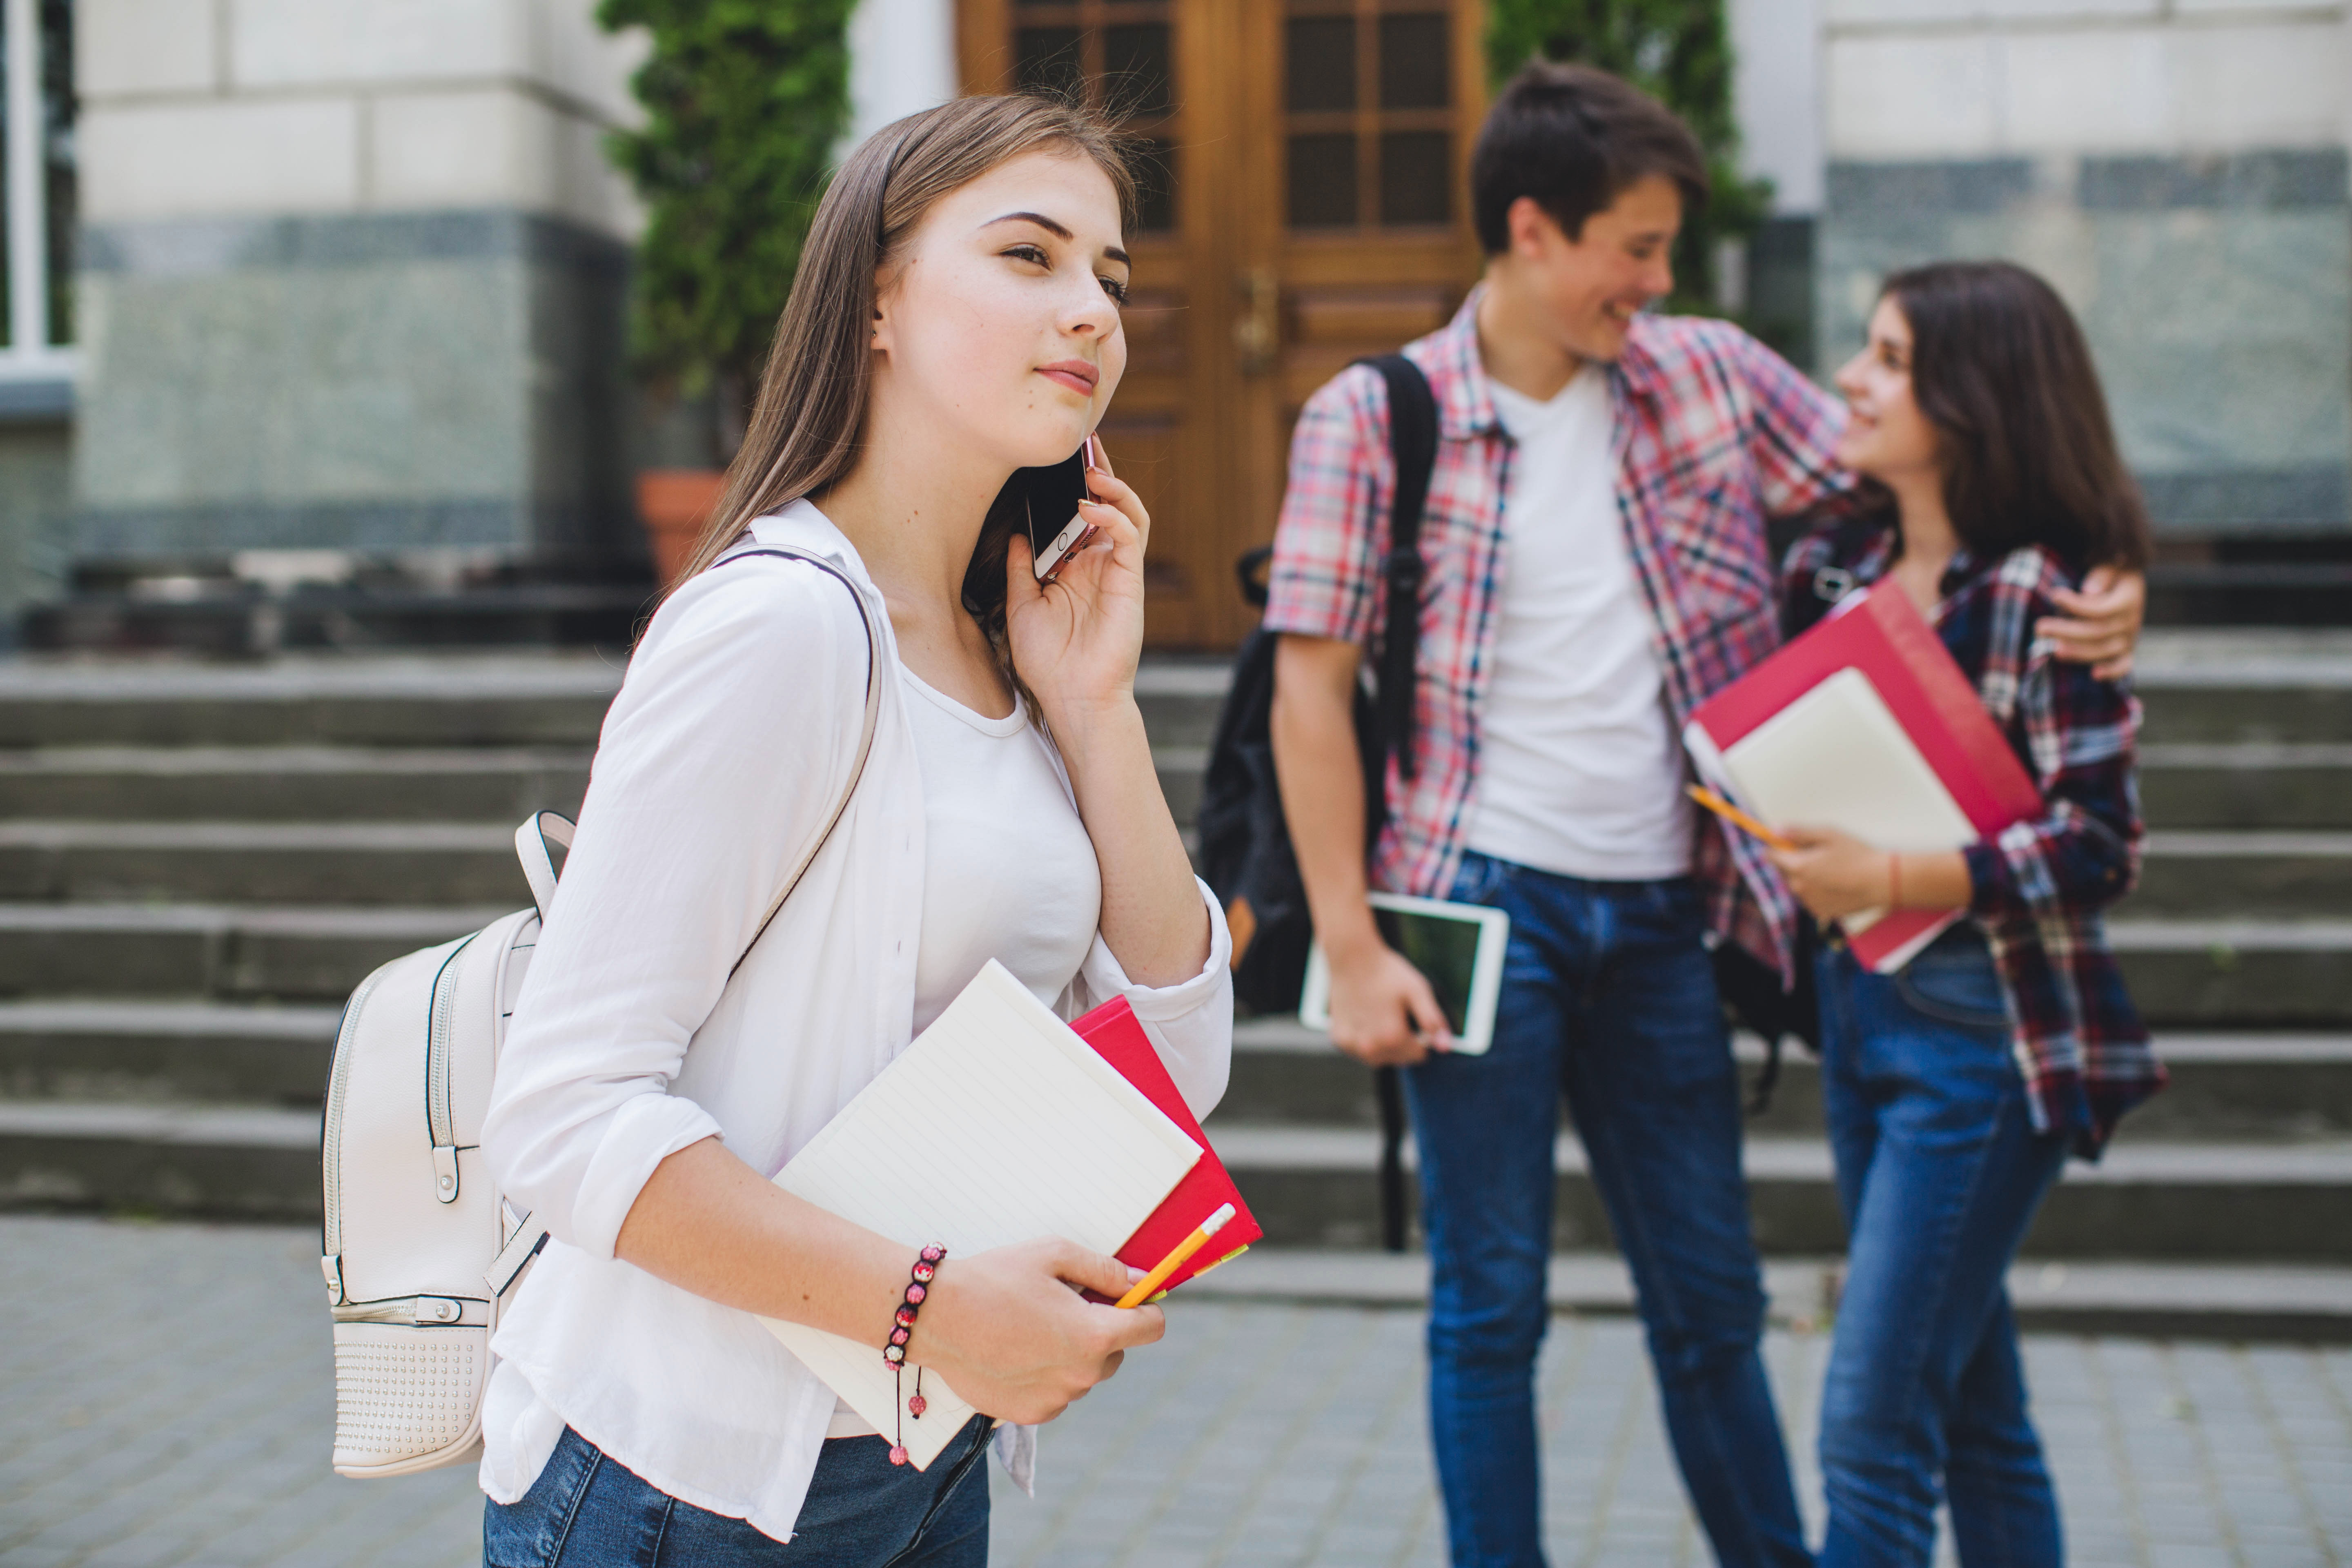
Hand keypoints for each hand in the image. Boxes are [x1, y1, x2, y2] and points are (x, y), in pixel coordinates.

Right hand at [911, 1236, 1164, 1425]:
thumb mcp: (1054, 1254)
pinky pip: (1057, 1392)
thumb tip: (1138, 1283)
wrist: (936, 1316)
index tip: (1128, 1299)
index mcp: (1094, 1335)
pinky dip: (1046, 1375)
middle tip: (1064, 1306)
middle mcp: (1081, 1376)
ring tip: (1031, 1327)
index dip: (1144, 1308)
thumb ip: (1105, 1270)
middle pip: (1116, 1352)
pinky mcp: (1031, 1414)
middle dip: (1101, 1329)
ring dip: (1072, 1353)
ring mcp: (1056, 1400)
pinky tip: (1016, 1351)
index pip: (1151, 1328)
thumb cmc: (994, 1279)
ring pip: (1085, 1374)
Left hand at [1006, 447, 1149, 727]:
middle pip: (1108, 507)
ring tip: (1092, 469)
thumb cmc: (1049, 661)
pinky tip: (1090, 507)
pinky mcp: (1130, 581)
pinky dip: (1113, 516)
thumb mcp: (1022, 607)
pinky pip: (1130, 537)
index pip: (1079, 518)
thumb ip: (1022, 569)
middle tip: (1084, 445)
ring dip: (1113, 488)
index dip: (1073, 488)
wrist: (1074, 697)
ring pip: (1128, 515)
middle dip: (1099, 474)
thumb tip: (1017, 535)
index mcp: (1074, 570)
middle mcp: (1099, 566)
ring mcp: (1117, 572)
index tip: (1057, 462)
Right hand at [1325, 936, 1450, 1066]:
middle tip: (1395, 1014)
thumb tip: (1445, 1048)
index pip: (1418, 1055)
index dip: (1420, 1038)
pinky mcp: (1339, 1038)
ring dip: (1383, 1045)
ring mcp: (1352, 1044)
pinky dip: (1364, 1040)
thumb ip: (1433, 1021)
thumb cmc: (1387, 972)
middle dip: (1402, 1042)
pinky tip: (1364, 1019)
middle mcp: (1370, 1047)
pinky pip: (1358, 1050)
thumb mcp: (1417, 990)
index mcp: (1393, 1037)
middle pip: (1398, 1058)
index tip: (1412, 1018)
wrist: (1352, 958)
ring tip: (1381, 1017)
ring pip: (1378, 1058)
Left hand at [1768, 826, 1892, 921]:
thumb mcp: (1828, 835)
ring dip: (1805, 877)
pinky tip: (1836, 884)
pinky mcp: (1820, 912)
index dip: (1776, 847)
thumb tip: (1775, 830)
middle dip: (1793, 862)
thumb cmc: (1857, 855)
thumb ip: (1798, 832)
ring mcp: (1809, 902)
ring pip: (1797, 885)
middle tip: (1819, 854)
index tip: (1784, 843)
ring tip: (1832, 870)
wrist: (1882, 882)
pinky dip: (1816, 891)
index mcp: (1798, 867)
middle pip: (1784, 871)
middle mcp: (1799, 887)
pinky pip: (1810, 898)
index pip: (1771, 856)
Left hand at [2039, 565, 2143, 679]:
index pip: (2100, 609)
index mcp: (2128, 600)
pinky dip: (2112, 672)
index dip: (2076, 604)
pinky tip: (2094, 676)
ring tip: (2053, 649)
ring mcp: (2128, 639)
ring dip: (2078, 652)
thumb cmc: (2113, 574)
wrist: (2128, 585)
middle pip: (2097, 632)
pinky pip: (2123, 666)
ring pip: (2104, 651)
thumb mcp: (2112, 565)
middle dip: (2066, 631)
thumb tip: (2089, 591)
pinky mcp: (2125, 651)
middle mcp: (2130, 622)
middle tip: (2039, 627)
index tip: (2053, 594)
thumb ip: (2102, 574)